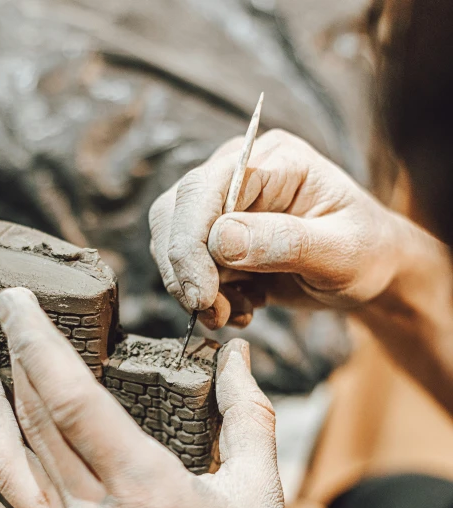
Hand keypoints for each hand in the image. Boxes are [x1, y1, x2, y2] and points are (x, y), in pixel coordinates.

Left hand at [0, 287, 333, 507]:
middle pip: (33, 423)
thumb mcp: (262, 488)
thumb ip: (248, 415)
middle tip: (3, 319)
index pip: (71, 397)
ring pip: (5, 469)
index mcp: (146, 488)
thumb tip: (239, 357)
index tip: (17, 301)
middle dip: (12, 360)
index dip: (37, 341)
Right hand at [150, 129, 402, 328]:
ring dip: (194, 288)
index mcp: (274, 160)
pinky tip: (241, 307)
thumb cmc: (366, 252)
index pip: (206, 188)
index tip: (202, 296)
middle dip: (186, 270)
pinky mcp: (218, 236)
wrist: (369, 270)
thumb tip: (220, 240)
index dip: (191, 243)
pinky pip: (187, 266)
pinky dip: (206, 297)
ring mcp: (225, 204)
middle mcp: (240, 172)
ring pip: (173, 242)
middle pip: (175, 211)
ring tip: (234, 313)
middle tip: (212, 312)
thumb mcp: (340, 251)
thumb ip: (285, 242)